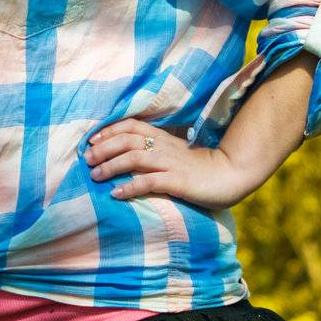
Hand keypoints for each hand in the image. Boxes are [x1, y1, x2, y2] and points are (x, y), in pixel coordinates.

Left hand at [83, 118, 257, 210]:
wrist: (232, 174)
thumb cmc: (202, 167)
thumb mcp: (176, 153)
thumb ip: (156, 151)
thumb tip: (128, 156)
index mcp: (162, 137)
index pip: (130, 126)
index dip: (108, 130)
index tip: (91, 140)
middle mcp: (163, 147)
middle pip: (126, 140)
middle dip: (103, 148)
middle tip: (87, 159)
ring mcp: (170, 163)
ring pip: (133, 158)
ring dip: (110, 166)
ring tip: (94, 176)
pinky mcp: (177, 182)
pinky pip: (149, 182)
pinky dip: (130, 187)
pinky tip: (116, 194)